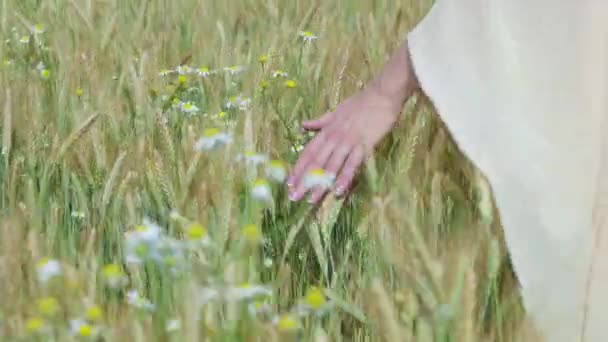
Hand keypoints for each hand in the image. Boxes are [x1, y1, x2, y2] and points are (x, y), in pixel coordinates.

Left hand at [286, 87, 403, 203]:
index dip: (298, 168)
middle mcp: (334, 138)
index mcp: (326, 131)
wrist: (381, 94)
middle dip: (304, 181)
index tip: (289, 183)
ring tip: (312, 199)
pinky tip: (338, 190)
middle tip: (294, 197)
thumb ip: (320, 122)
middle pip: (316, 162)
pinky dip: (345, 177)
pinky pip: (352, 164)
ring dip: (321, 183)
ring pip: (331, 166)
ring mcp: (348, 142)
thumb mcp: (335, 111)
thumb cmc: (360, 103)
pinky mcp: (364, 145)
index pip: (308, 152)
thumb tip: (303, 125)